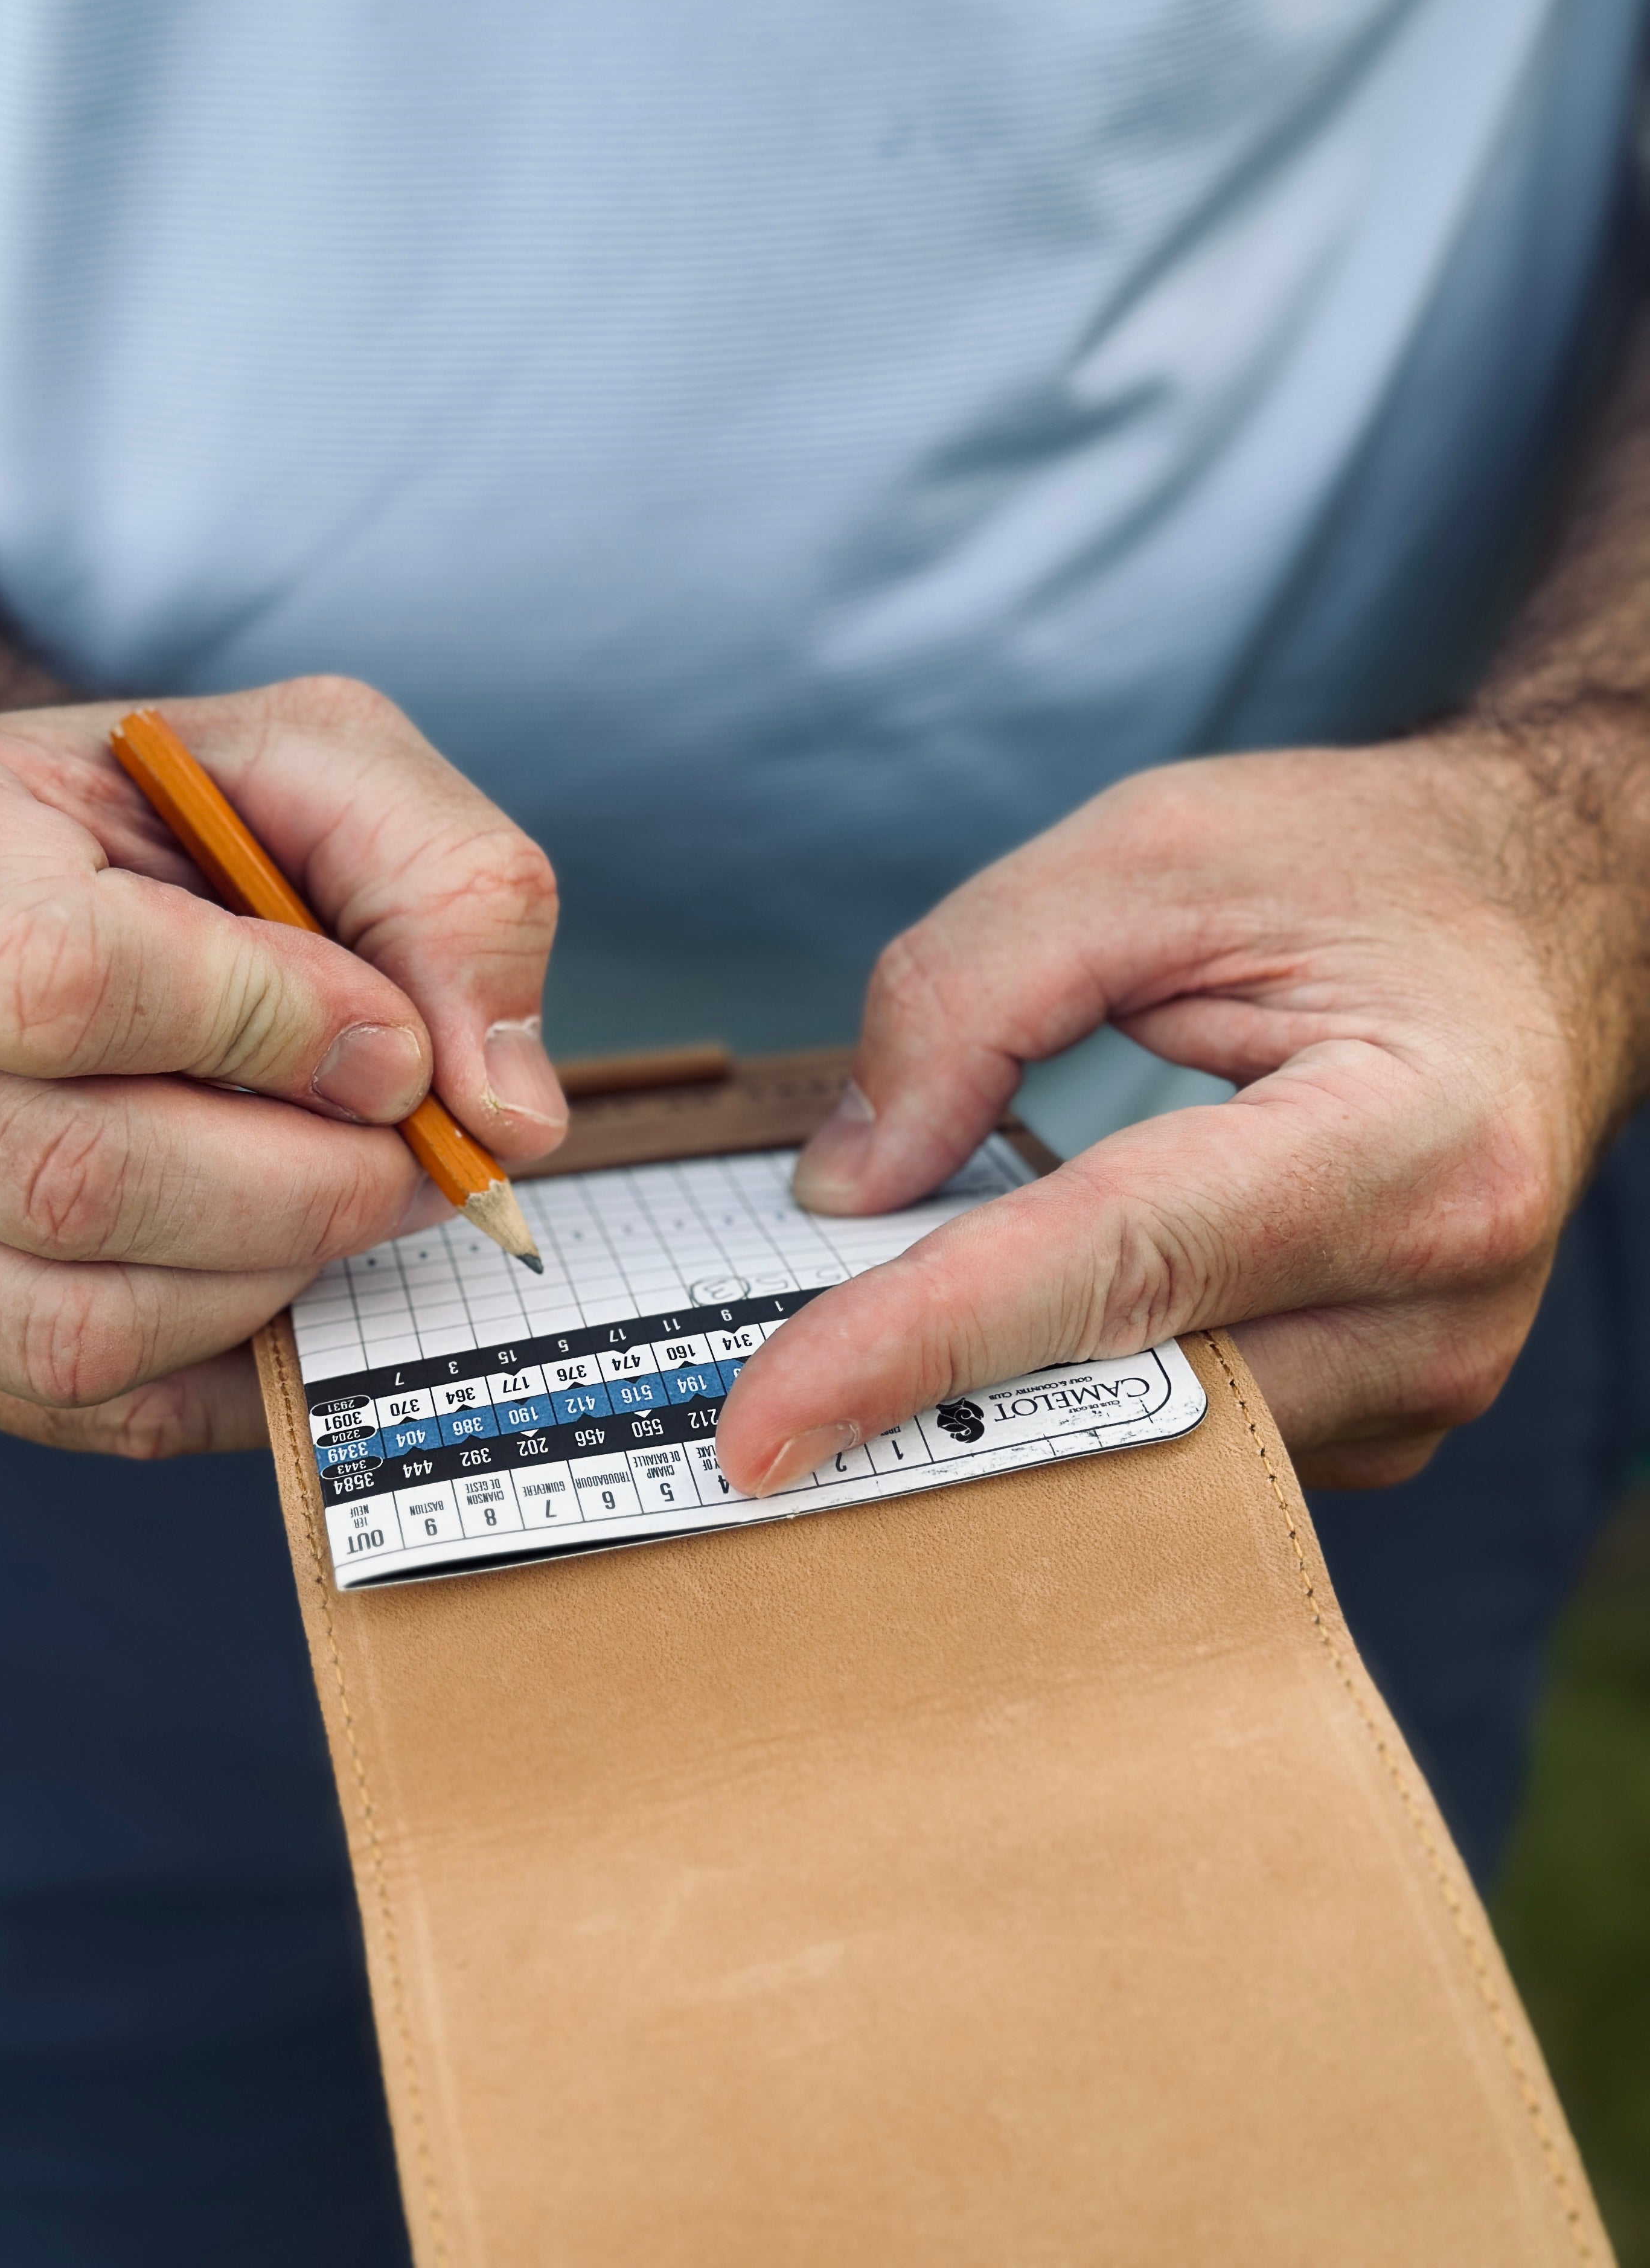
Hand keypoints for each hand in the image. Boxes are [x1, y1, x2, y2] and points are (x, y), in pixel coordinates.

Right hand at [0, 677, 565, 1452]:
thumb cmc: (148, 808)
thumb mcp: (312, 764)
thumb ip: (444, 889)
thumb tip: (508, 1114)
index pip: (54, 983)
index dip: (267, 1031)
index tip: (384, 1040)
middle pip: (66, 1183)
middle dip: (307, 1188)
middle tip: (412, 1155)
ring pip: (61, 1327)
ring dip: (268, 1284)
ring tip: (344, 1200)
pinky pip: (62, 1406)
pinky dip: (219, 1363)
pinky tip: (279, 1276)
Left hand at [716, 738, 1642, 1495]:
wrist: (1549, 925)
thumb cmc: (1364, 871)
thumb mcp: (1153, 854)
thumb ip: (970, 991)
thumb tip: (843, 1187)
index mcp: (1408, 1140)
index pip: (1119, 1266)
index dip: (922, 1345)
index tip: (761, 1427)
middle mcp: (1438, 1301)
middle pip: (1128, 1391)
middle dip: (934, 1399)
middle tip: (754, 1389)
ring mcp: (1425, 1383)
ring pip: (1151, 1448)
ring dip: (1005, 1401)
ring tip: (892, 1336)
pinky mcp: (1389, 1420)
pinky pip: (1193, 1445)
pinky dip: (1085, 1394)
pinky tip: (1032, 1327)